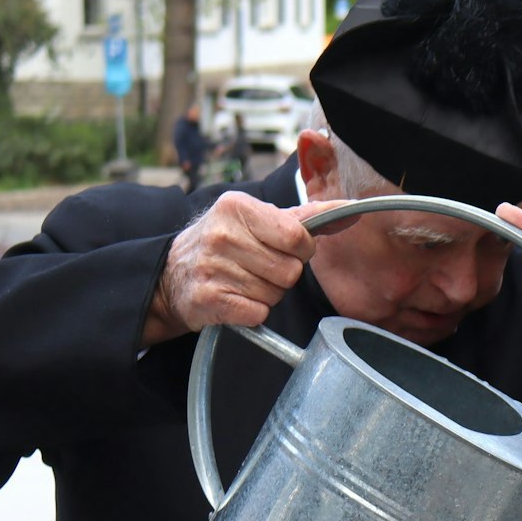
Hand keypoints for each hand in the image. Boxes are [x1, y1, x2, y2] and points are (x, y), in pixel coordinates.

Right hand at [142, 193, 354, 346]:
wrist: (173, 276)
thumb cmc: (225, 244)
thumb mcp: (257, 220)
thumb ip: (305, 217)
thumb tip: (349, 210)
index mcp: (237, 207)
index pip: (297, 237)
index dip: (301, 250)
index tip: (286, 250)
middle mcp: (222, 234)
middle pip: (290, 270)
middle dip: (282, 275)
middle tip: (258, 268)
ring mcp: (213, 267)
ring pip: (275, 294)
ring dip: (266, 294)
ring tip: (242, 282)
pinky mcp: (209, 299)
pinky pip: (258, 313)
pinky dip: (253, 312)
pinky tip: (236, 299)